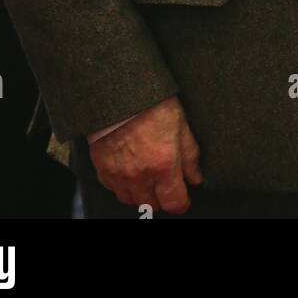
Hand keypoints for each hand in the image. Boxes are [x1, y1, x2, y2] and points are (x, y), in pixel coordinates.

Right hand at [89, 95, 202, 212]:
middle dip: (161, 197)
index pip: (174, 203)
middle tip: (165, 181)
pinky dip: (122, 184)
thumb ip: (190, 156)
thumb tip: (196, 178)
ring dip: (141, 193)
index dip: (182, 202)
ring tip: (146, 175)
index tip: (184, 196)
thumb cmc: (151, 103)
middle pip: (152, 206)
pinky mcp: (102, 168)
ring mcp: (119, 174)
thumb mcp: (180, 124)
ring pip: (131, 200)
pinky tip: (129, 168)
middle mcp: (140, 175)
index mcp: (163, 165)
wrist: (118, 91)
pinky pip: (113, 188)